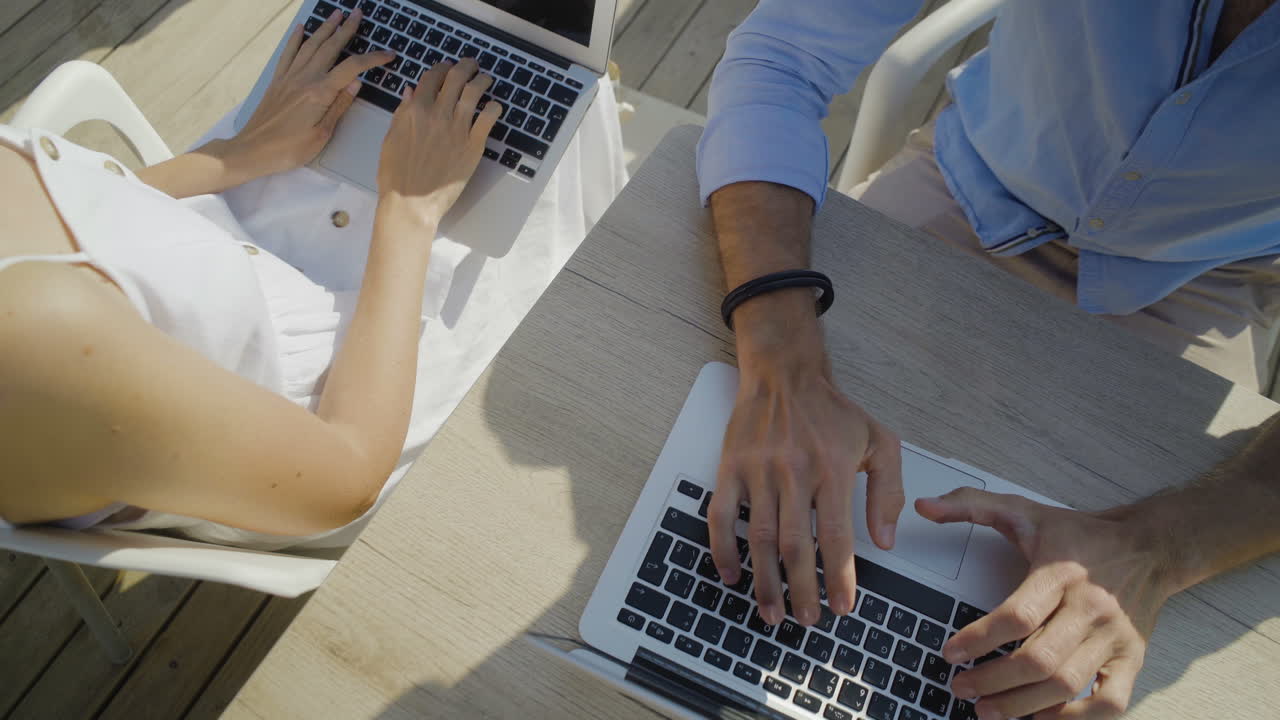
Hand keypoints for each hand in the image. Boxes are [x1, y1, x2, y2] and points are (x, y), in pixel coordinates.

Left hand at [222, 8, 391, 181]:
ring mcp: (289, 77)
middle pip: (330, 48)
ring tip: (336, 14)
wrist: (252, 150)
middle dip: (346, 29)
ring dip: (325, 28)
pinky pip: (288, 54)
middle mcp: (304, 79)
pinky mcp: (278, 81)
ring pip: (311, 46)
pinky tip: (301, 28)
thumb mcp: (322, 134)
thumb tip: (356, 83)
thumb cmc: (289, 149)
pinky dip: (296, 39)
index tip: (389, 54)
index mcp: (320, 93)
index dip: (373, 59)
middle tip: (358, 14)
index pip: (352, 68)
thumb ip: (339, 106)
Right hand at [376, 58, 498, 224]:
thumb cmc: (396, 176)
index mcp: (415, 110)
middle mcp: (437, 114)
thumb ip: (403, 113)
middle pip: (456, 77)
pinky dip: (494, 107)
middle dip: (466, 66)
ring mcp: (457, 129)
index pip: (432, 76)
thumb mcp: (391, 138)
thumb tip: (412, 92)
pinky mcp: (473, 146)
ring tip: (486, 79)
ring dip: (483, 80)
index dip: (442, 68)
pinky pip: (489, 118)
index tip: (447, 68)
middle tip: (472, 66)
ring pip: (475, 92)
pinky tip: (494, 106)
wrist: (411, 204)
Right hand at [709, 351, 903, 627]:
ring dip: (764, 581)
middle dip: (800, 590)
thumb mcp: (879, 441)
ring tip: (772, 611)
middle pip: (796, 545)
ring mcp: (758, 471)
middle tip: (807, 618)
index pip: (835, 535)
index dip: (838, 577)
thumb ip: (887, 491)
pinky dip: (723, 550)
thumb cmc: (832, 410)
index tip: (842, 607)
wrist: (784, 373)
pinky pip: (721, 516)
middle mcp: (794, 472)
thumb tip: (884, 541)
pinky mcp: (730, 467)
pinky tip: (731, 575)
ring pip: (759, 538)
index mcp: (833, 468)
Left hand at [917, 489, 1174, 719]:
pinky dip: (1075, 717)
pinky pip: (1110, 702)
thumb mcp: (1025, 510)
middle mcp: (1090, 608)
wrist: (1150, 547)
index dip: (978, 639)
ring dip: (1023, 704)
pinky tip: (1042, 716)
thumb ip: (971, 505)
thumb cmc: (1082, 534)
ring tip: (988, 710)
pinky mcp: (1133, 659)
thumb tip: (925, 506)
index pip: (1017, 615)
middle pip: (1039, 659)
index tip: (950, 653)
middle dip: (993, 680)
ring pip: (1067, 684)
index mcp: (1061, 573)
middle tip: (960, 688)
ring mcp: (1115, 638)